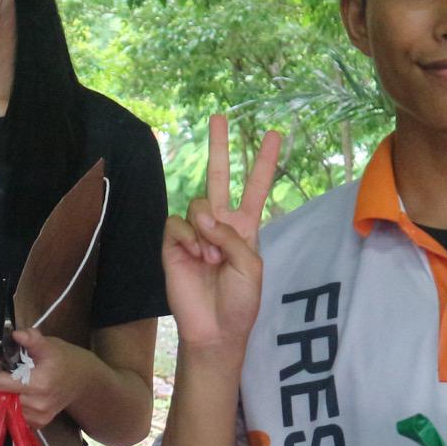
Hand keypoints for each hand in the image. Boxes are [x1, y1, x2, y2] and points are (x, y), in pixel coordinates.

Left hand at [0, 327, 90, 428]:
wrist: (83, 381)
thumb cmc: (64, 360)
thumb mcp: (49, 345)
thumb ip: (32, 340)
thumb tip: (17, 334)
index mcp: (38, 384)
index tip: (1, 362)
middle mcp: (37, 404)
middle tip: (10, 371)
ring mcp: (38, 416)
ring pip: (3, 407)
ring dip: (5, 394)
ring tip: (19, 382)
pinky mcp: (39, 423)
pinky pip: (14, 416)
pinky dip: (14, 405)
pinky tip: (25, 395)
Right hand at [163, 114, 282, 353]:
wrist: (214, 329)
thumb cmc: (239, 302)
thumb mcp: (251, 266)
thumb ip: (232, 236)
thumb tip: (203, 217)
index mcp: (244, 229)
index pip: (254, 188)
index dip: (264, 162)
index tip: (274, 134)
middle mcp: (219, 224)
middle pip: (218, 176)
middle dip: (220, 146)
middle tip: (219, 116)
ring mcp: (194, 233)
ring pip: (198, 203)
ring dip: (206, 229)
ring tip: (210, 258)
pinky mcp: (173, 244)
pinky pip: (177, 223)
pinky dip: (188, 238)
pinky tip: (195, 256)